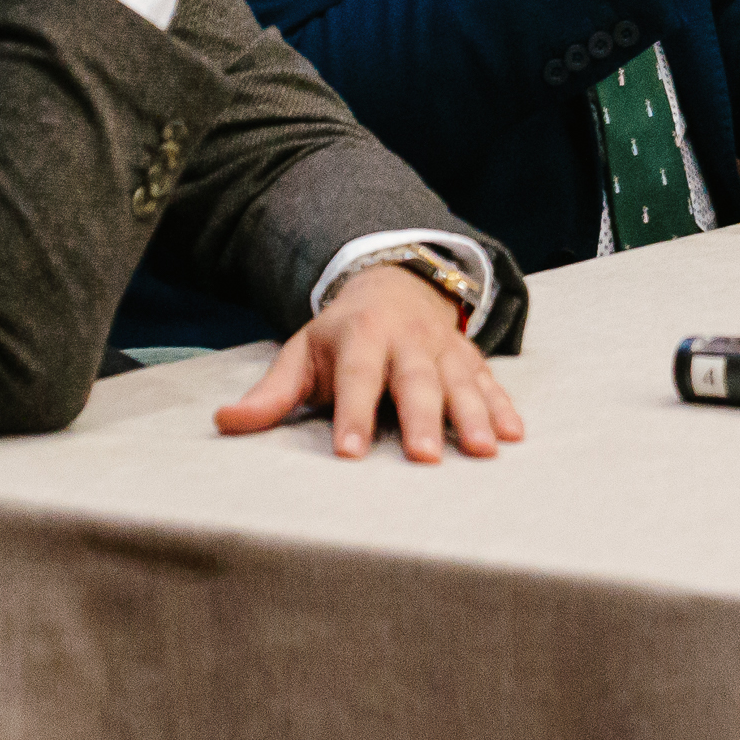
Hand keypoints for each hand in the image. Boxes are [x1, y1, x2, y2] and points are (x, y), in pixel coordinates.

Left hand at [213, 265, 522, 462]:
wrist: (394, 281)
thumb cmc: (341, 334)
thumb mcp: (302, 353)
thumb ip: (270, 393)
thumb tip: (224, 423)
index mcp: (360, 337)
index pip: (355, 377)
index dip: (352, 414)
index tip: (349, 453)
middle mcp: (405, 340)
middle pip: (414, 380)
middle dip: (422, 418)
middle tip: (425, 457)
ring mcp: (442, 348)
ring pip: (459, 382)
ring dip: (473, 415)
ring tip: (484, 451)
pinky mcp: (469, 358)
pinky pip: (490, 382)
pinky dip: (503, 406)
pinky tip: (514, 435)